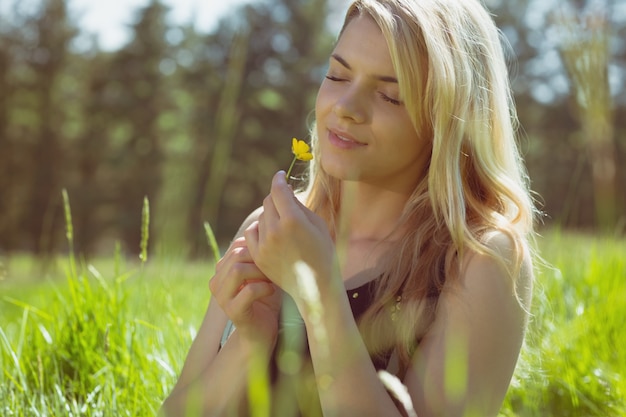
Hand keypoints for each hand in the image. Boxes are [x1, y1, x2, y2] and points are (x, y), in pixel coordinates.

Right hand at [209, 237, 281, 349]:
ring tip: (272, 278)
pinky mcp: (233, 312)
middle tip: (274, 268)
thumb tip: (269, 227)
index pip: (237, 245)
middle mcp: (217, 282)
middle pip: (237, 255)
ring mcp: (222, 298)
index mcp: (221, 270)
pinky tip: (271, 290)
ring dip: (260, 272)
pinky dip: (264, 288)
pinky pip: (248, 291)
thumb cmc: (267, 299)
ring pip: (238, 270)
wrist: (263, 332)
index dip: (258, 247)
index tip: (274, 256)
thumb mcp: (262, 272)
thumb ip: (260, 253)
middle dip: (260, 258)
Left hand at [244, 171, 337, 298]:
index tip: (280, 175)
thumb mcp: (317, 224)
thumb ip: (298, 204)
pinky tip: (271, 233)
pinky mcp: (258, 255)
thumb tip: (284, 190)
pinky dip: (260, 229)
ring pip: (261, 217)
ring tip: (285, 224)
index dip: (279, 179)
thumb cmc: (322, 252)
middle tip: (286, 201)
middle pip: (269, 202)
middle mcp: (275, 231)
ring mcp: (264, 244)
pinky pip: (252, 232)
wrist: (315, 287)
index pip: (279, 190)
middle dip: (277, 198)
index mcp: (293, 220)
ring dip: (271, 215)